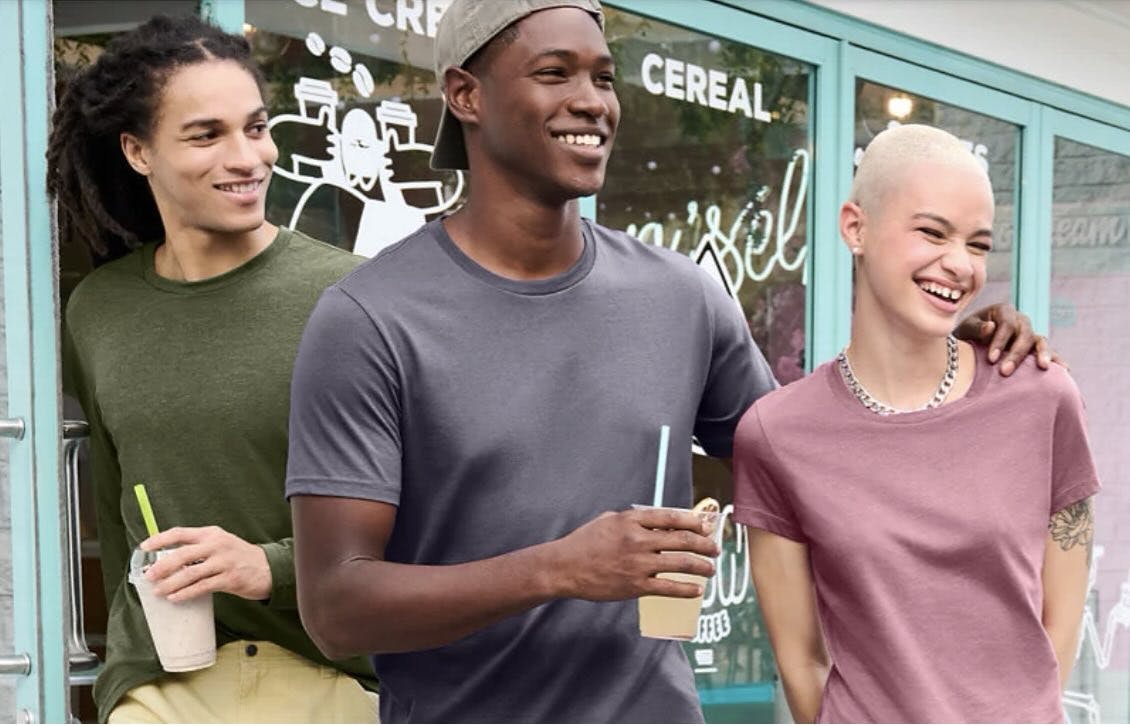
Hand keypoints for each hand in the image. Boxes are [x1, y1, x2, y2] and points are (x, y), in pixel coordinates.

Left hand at [141, 526, 271, 601]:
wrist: (269, 567)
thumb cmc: (240, 557)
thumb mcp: (221, 544)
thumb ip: (198, 548)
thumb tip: (168, 561)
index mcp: (211, 533)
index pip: (180, 533)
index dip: (160, 539)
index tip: (144, 547)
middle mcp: (217, 545)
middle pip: (183, 554)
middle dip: (162, 566)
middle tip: (149, 576)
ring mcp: (224, 562)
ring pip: (190, 573)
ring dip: (171, 583)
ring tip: (158, 591)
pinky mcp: (230, 579)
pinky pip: (202, 587)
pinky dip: (186, 593)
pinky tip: (175, 598)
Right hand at [549, 508, 718, 601]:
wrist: (566, 567)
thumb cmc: (585, 542)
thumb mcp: (608, 520)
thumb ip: (633, 520)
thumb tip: (657, 522)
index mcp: (632, 520)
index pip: (672, 517)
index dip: (693, 521)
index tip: (706, 526)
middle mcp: (639, 539)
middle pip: (683, 540)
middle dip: (704, 545)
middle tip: (714, 549)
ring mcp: (639, 564)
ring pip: (681, 563)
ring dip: (701, 566)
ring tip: (710, 569)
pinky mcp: (636, 586)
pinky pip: (669, 587)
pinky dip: (686, 589)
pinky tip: (696, 590)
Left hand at [954, 303, 1066, 375]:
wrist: (970, 344)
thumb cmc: (966, 335)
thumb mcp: (965, 330)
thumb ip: (976, 328)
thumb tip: (991, 327)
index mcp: (1004, 311)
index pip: (1007, 324)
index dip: (1000, 341)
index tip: (991, 359)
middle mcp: (1020, 320)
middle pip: (1025, 334)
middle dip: (1016, 353)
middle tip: (1005, 372)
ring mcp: (1029, 333)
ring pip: (1040, 340)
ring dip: (1042, 354)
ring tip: (1043, 367)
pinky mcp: (1034, 347)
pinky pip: (1047, 351)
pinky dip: (1055, 359)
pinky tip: (1064, 369)